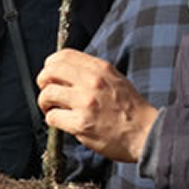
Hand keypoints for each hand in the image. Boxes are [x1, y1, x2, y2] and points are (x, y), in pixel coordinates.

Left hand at [37, 49, 158, 162]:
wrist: (145, 133)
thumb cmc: (131, 109)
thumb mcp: (115, 79)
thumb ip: (92, 73)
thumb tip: (66, 72)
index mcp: (100, 68)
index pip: (63, 55)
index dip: (50, 65)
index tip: (51, 76)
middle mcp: (91, 81)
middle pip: (49, 72)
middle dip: (43, 83)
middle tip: (48, 94)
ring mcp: (85, 102)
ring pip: (47, 94)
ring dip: (45, 103)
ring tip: (53, 109)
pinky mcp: (81, 123)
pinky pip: (52, 117)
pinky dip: (52, 120)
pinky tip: (62, 122)